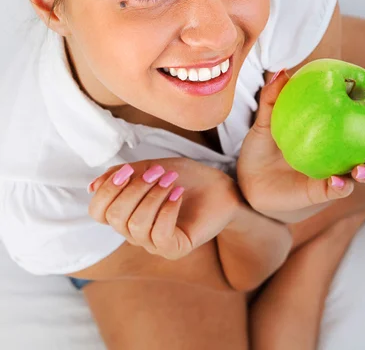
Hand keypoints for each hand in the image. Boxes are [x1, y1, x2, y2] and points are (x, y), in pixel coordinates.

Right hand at [88, 157, 240, 259]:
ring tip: (171, 181)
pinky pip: (159, 236)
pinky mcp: (175, 249)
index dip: (107, 190)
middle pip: (114, 217)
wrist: (220, 186)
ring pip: (135, 225)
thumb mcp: (149, 169)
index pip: (97, 212)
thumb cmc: (184, 177)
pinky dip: (167, 210)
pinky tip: (179, 194)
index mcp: (126, 213)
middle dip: (134, 189)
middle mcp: (135, 232)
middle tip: (157, 172)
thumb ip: (122, 176)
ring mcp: (154, 243)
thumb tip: (92, 187)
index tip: (128, 170)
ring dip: (153, 197)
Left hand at [237, 69, 364, 218]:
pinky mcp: (321, 191)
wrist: (247, 178)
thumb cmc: (261, 146)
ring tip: (361, 169)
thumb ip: (273, 97)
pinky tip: (337, 180)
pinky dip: (341, 185)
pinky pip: (338, 189)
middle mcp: (339, 153)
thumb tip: (282, 71)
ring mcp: (333, 173)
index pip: (361, 120)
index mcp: (332, 131)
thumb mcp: (264, 120)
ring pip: (361, 173)